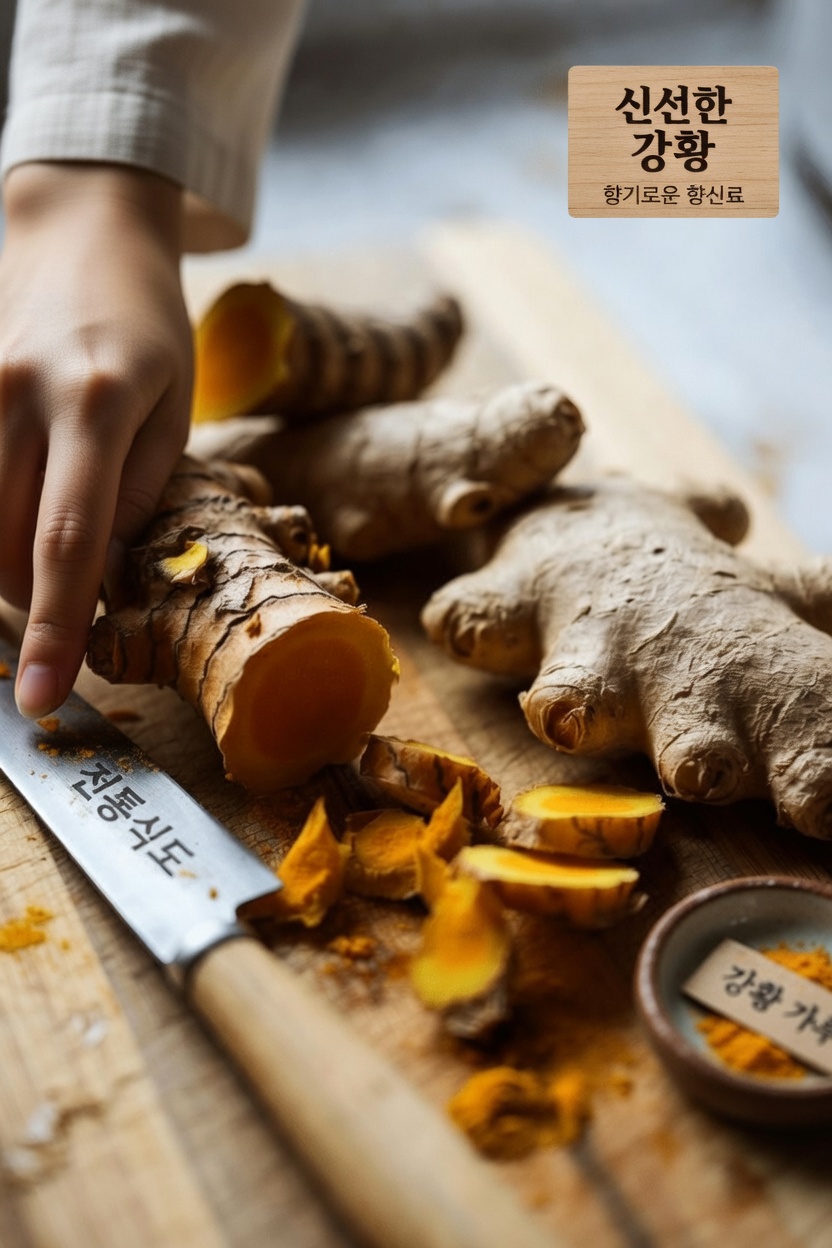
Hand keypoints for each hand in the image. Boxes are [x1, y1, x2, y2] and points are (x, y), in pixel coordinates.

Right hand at [0, 162, 192, 715]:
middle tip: (64, 616)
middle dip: (30, 601)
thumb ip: (138, 490)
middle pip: (3, 540)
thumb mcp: (177, 406)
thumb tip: (102, 574)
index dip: (54, 625)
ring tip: (37, 570)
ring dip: (1, 568)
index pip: (70, 539)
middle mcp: (20, 392)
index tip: (43, 693)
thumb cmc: (147, 325)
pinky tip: (12, 521)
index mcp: (99, 401)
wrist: (80, 227)